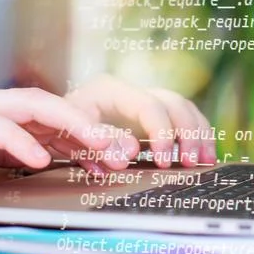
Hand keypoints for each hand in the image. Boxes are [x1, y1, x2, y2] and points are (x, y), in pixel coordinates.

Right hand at [0, 87, 138, 186]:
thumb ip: (5, 154)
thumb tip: (42, 161)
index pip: (52, 119)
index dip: (86, 135)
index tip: (114, 156)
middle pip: (52, 107)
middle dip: (90, 126)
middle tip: (121, 149)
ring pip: (30, 107)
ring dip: (68, 126)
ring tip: (96, 144)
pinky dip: (17, 140)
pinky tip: (36, 156)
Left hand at [65, 75, 216, 168]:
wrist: (49, 122)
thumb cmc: (58, 127)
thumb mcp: (72, 133)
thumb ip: (100, 143)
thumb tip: (129, 155)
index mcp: (111, 89)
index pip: (149, 106)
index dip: (161, 134)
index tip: (163, 162)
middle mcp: (132, 91)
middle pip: (174, 103)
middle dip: (186, 134)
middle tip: (189, 163)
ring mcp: (144, 100)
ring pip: (184, 108)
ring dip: (198, 134)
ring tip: (204, 161)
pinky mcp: (150, 114)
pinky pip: (184, 117)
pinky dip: (197, 134)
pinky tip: (204, 155)